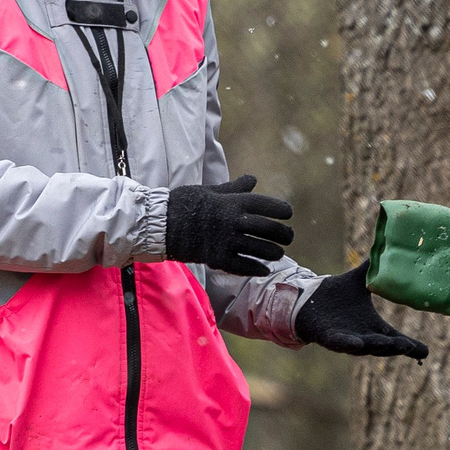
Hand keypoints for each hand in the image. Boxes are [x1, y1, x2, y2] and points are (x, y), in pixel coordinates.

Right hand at [165, 175, 293, 277]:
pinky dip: (256, 268)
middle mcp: (233, 221)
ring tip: (278, 253)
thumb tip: (253, 180)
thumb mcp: (211, 191)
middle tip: (289, 236)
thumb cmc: (184, 203)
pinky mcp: (217, 258)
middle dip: (283, 234)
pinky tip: (264, 269)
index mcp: (232, 202)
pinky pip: (242, 265)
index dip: (281, 210)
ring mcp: (226, 241)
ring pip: (259, 249)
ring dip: (273, 252)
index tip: (288, 214)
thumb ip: (234, 189)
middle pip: (268, 229)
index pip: (266, 205)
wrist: (159, 224)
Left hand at [294, 263, 427, 359]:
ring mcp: (347, 339)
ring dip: (376, 346)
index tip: (425, 351)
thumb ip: (373, 267)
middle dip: (396, 347)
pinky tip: (357, 343)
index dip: (410, 346)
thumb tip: (388, 244)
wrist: (307, 300)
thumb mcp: (359, 281)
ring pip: (365, 346)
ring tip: (391, 344)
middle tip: (408, 346)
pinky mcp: (329, 338)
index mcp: (373, 327)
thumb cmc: (337, 295)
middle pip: (383, 346)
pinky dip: (348, 344)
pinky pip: (340, 343)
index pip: (396, 339)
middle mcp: (363, 336)